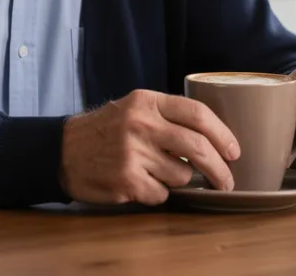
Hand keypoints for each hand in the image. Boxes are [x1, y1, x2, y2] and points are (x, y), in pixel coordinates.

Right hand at [59, 89, 240, 204]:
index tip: (234, 151)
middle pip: (198, 147)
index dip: (223, 133)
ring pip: (182, 175)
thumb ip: (166, 116)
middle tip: (227, 180)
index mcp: (146, 102)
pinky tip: (140, 183)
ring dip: (178, 180)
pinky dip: (157, 192)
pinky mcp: (126, 180)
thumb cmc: (103, 131)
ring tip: (157, 173)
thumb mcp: (132, 109)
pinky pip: (161, 193)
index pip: (197, 113)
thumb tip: (212, 138)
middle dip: (220, 168)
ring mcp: (133, 153)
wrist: (61, 151)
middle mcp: (141, 124)